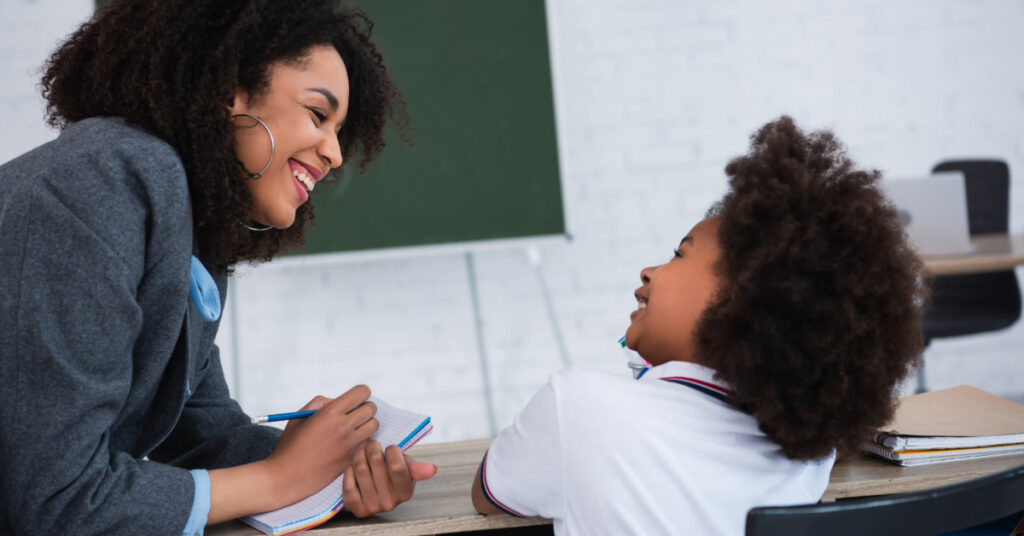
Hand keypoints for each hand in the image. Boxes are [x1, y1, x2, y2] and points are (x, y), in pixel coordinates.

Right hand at [264, 385, 379, 505]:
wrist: (287, 477)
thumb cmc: (291, 446)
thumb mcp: (300, 417)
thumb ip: (321, 403)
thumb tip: (339, 401)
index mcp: (330, 413)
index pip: (362, 392)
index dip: (360, 394)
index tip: (354, 400)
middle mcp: (343, 427)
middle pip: (371, 409)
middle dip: (365, 408)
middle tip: (354, 415)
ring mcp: (350, 445)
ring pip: (374, 426)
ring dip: (366, 425)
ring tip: (353, 430)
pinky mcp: (352, 459)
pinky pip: (369, 444)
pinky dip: (363, 442)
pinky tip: (349, 445)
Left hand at [342, 441, 437, 516]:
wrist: (374, 497)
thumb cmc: (391, 478)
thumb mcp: (406, 472)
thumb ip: (417, 468)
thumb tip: (433, 469)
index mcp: (405, 492)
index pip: (396, 464)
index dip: (391, 450)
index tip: (390, 449)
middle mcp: (390, 502)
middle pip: (376, 461)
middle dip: (372, 447)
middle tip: (372, 444)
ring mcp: (372, 506)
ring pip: (360, 468)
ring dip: (359, 454)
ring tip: (361, 451)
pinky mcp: (356, 507)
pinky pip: (348, 481)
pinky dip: (349, 470)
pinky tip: (353, 468)